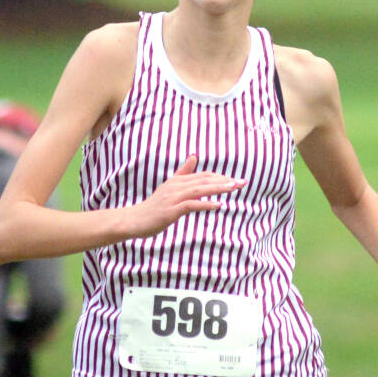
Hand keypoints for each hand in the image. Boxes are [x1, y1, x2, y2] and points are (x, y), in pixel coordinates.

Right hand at [129, 155, 243, 237]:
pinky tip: (218, 205)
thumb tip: (194, 156)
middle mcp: (176, 186)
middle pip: (204, 180)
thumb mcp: (170, 188)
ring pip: (199, 190)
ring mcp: (173, 197)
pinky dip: (205, 204)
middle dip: (225, 181)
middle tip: (243, 182)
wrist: (134, 220)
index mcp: (178, 181)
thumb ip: (183, 173)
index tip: (236, 180)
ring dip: (218, 189)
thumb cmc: (154, 207)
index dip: (221, 177)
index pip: (204, 176)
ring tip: (233, 189)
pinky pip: (191, 205)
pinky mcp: (171, 210)